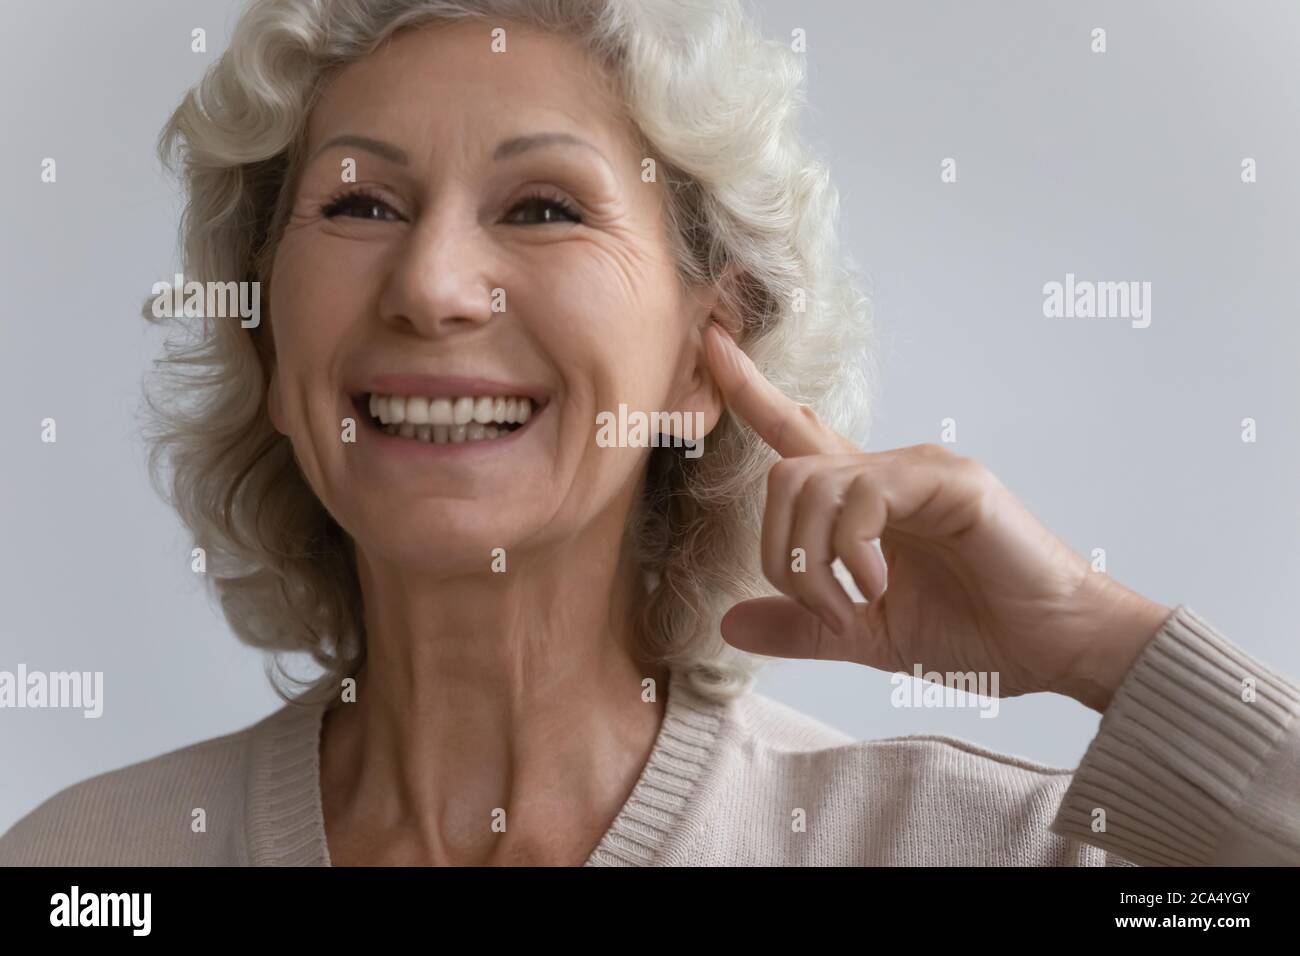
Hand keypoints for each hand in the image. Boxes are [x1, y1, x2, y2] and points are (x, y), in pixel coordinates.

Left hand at [703, 324, 1172, 711]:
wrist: (1052, 647)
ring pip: (810, 484)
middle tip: (824, 608)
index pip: (794, 433)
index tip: (710, 343)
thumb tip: (727, 623)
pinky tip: (878, 586)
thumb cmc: (972, 632)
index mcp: (863, 504)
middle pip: (782, 474)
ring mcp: (917, 470)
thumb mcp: (864, 636)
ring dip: (814, 562)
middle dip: (779, 552)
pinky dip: (852, 552)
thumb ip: (799, 625)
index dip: (749, 390)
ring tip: (855, 605)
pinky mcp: (948, 480)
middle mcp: (884, 474)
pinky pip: (861, 498)